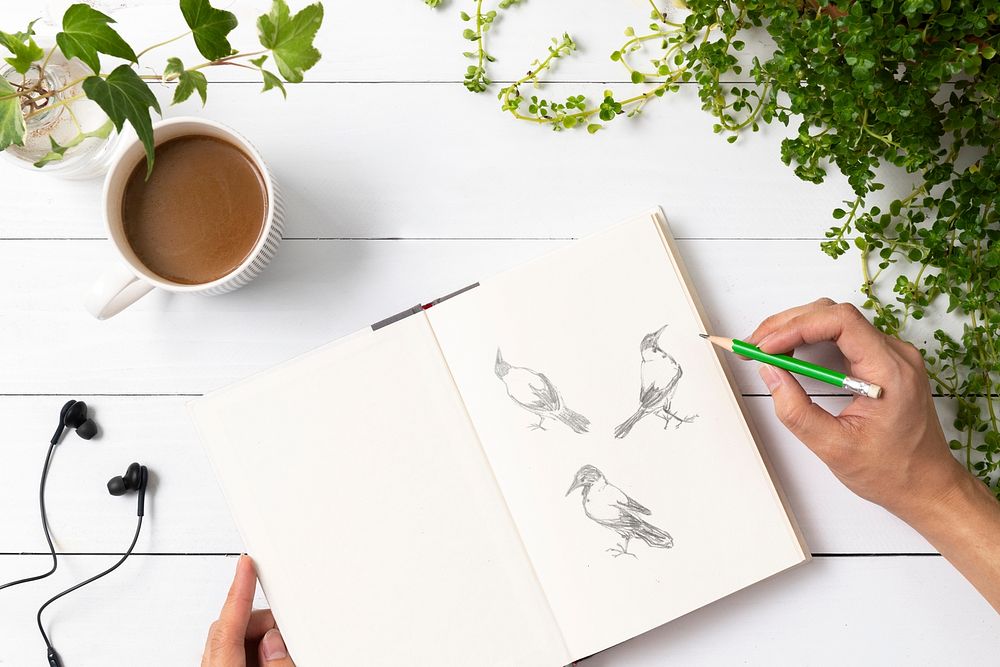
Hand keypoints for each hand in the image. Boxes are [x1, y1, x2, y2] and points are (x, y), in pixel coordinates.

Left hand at [202, 555, 294, 666]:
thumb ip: (278, 663)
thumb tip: (276, 642)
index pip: (227, 624)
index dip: (240, 589)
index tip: (246, 564)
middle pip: (231, 627)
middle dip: (262, 624)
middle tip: (287, 637)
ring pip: (234, 638)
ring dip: (260, 640)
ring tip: (282, 658)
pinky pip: (234, 653)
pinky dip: (254, 652)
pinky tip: (271, 663)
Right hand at [749, 298, 999, 612]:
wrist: (927, 485)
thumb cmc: (893, 472)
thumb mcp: (835, 448)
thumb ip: (796, 410)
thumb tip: (771, 373)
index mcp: (891, 371)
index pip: (840, 321)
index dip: (796, 327)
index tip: (766, 346)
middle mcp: (895, 354)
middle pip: (833, 314)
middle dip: (787, 325)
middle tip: (752, 346)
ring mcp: (890, 355)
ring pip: (835, 320)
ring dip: (795, 329)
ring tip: (764, 348)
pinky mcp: (881, 361)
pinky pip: (842, 335)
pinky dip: (810, 339)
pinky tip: (788, 353)